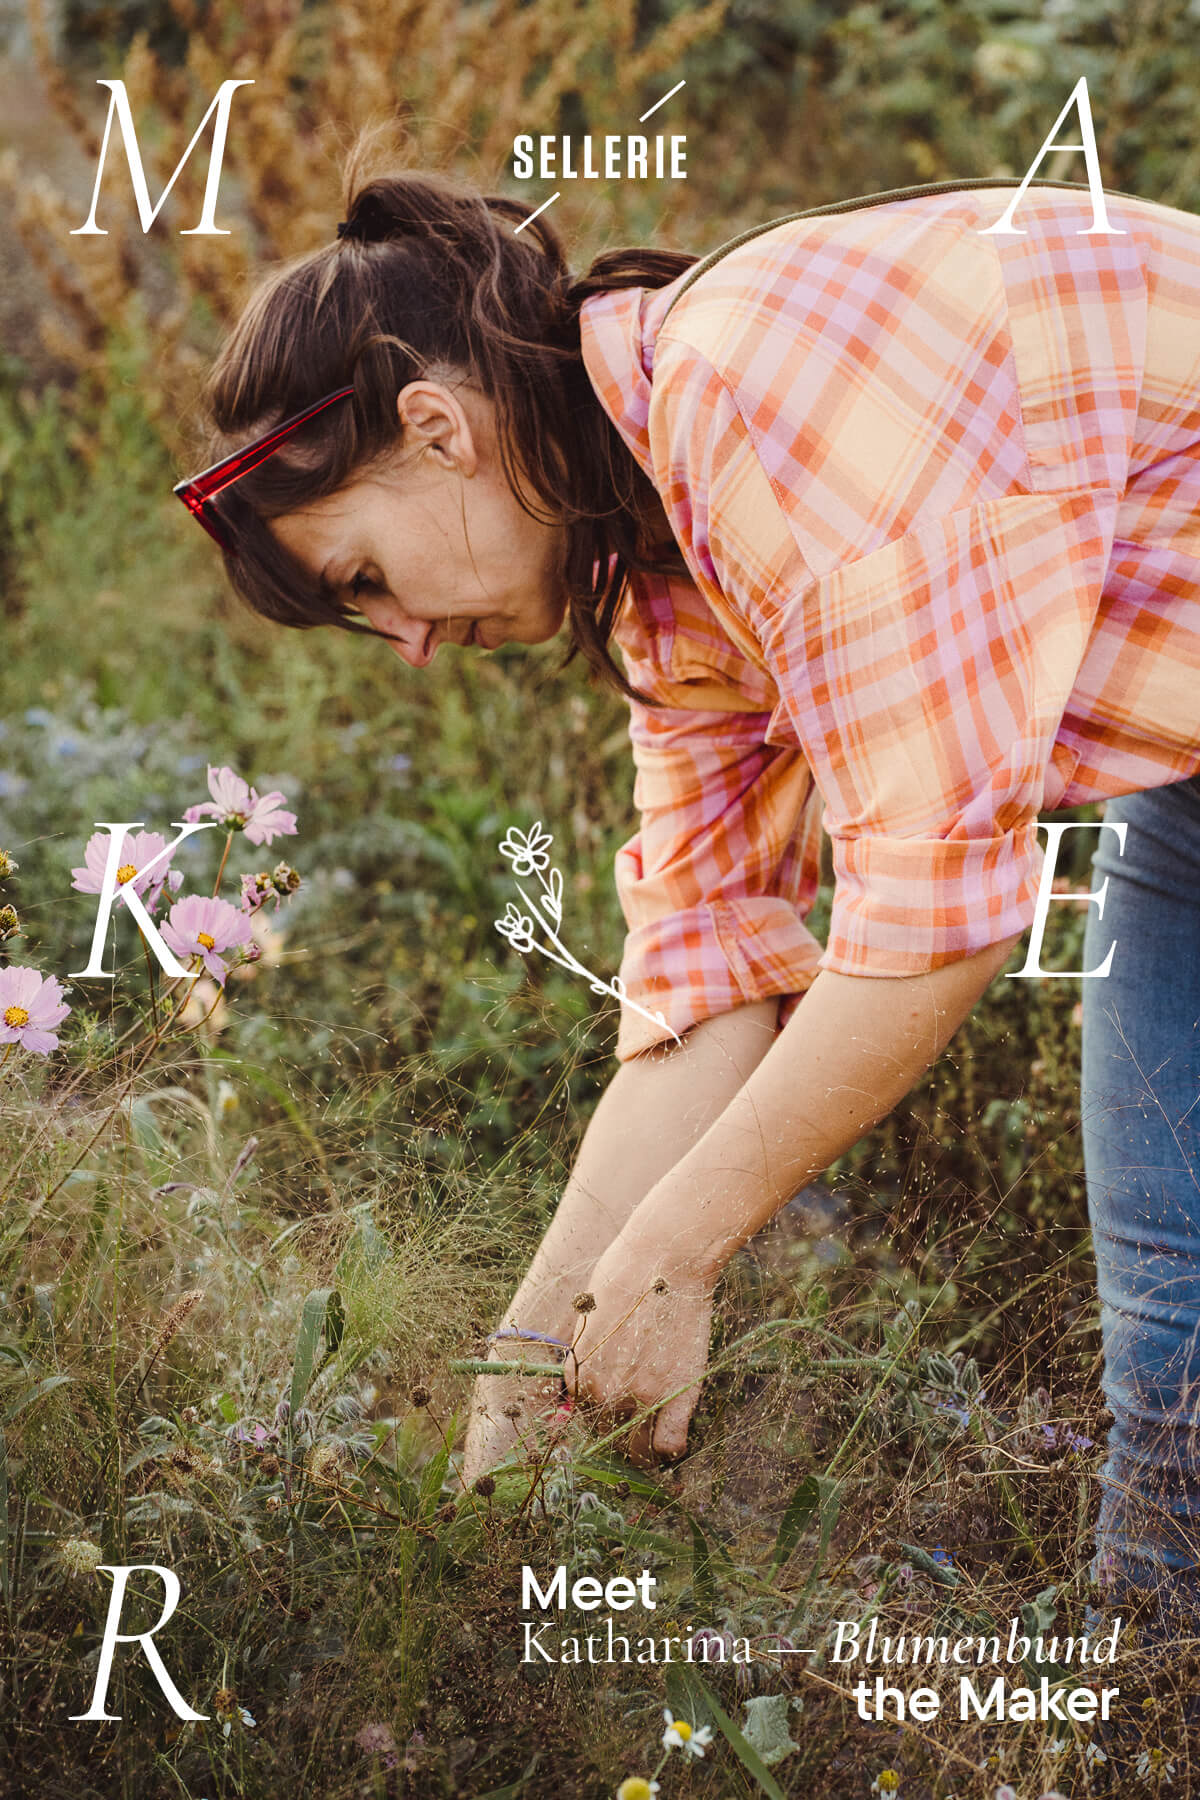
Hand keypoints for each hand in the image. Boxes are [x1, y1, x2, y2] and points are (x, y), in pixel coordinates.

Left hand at [566, 1228, 715, 1466]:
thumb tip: (581, 1381)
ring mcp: (645, 1395)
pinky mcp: (680, 1393)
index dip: (593, 1404)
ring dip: (639, 1447)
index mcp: (580, 1372)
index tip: (605, 1399)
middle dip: (614, 1428)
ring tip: (647, 1440)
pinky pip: (671, 1443)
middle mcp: (607, 1391)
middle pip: (605, 1433)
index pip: (578, 1411)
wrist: (668, 1256)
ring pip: (637, 1448)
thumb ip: (584, 1354)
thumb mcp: (587, 1315)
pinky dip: (668, 1448)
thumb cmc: (624, 1274)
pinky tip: (668, 1440)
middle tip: (628, 1416)